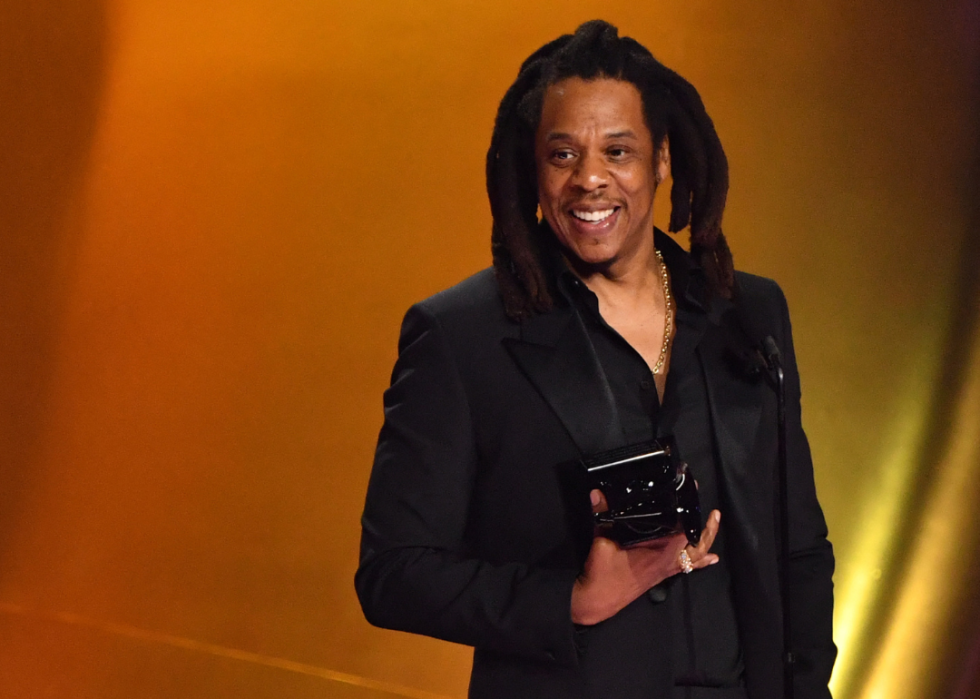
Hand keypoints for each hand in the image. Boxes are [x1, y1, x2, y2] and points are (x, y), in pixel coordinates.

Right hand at [570, 489, 719, 625]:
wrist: (599, 599)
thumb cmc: (603, 573)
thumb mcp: (602, 540)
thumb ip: (602, 515)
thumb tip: (597, 493)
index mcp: (659, 551)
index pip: (683, 529)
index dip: (690, 512)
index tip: (693, 493)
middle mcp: (667, 561)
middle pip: (696, 545)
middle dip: (707, 530)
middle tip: (714, 513)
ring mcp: (665, 569)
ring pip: (694, 556)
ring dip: (705, 543)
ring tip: (713, 527)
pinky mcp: (660, 574)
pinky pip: (686, 566)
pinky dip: (699, 561)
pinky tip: (709, 559)